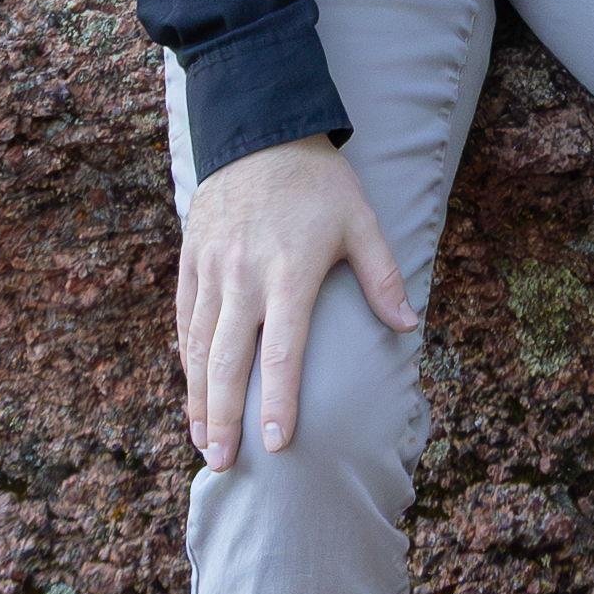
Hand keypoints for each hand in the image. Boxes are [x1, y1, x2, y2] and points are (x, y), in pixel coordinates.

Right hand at [176, 135, 419, 464]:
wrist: (261, 129)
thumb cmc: (319, 182)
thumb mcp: (361, 221)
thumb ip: (382, 277)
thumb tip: (409, 327)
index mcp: (289, 272)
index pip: (282, 352)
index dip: (278, 402)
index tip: (277, 445)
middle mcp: (244, 276)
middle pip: (227, 361)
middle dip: (223, 418)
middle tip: (223, 465)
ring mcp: (212, 268)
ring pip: (197, 345)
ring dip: (198, 398)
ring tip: (203, 443)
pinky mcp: (191, 258)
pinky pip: (184, 318)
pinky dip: (185, 359)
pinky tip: (191, 390)